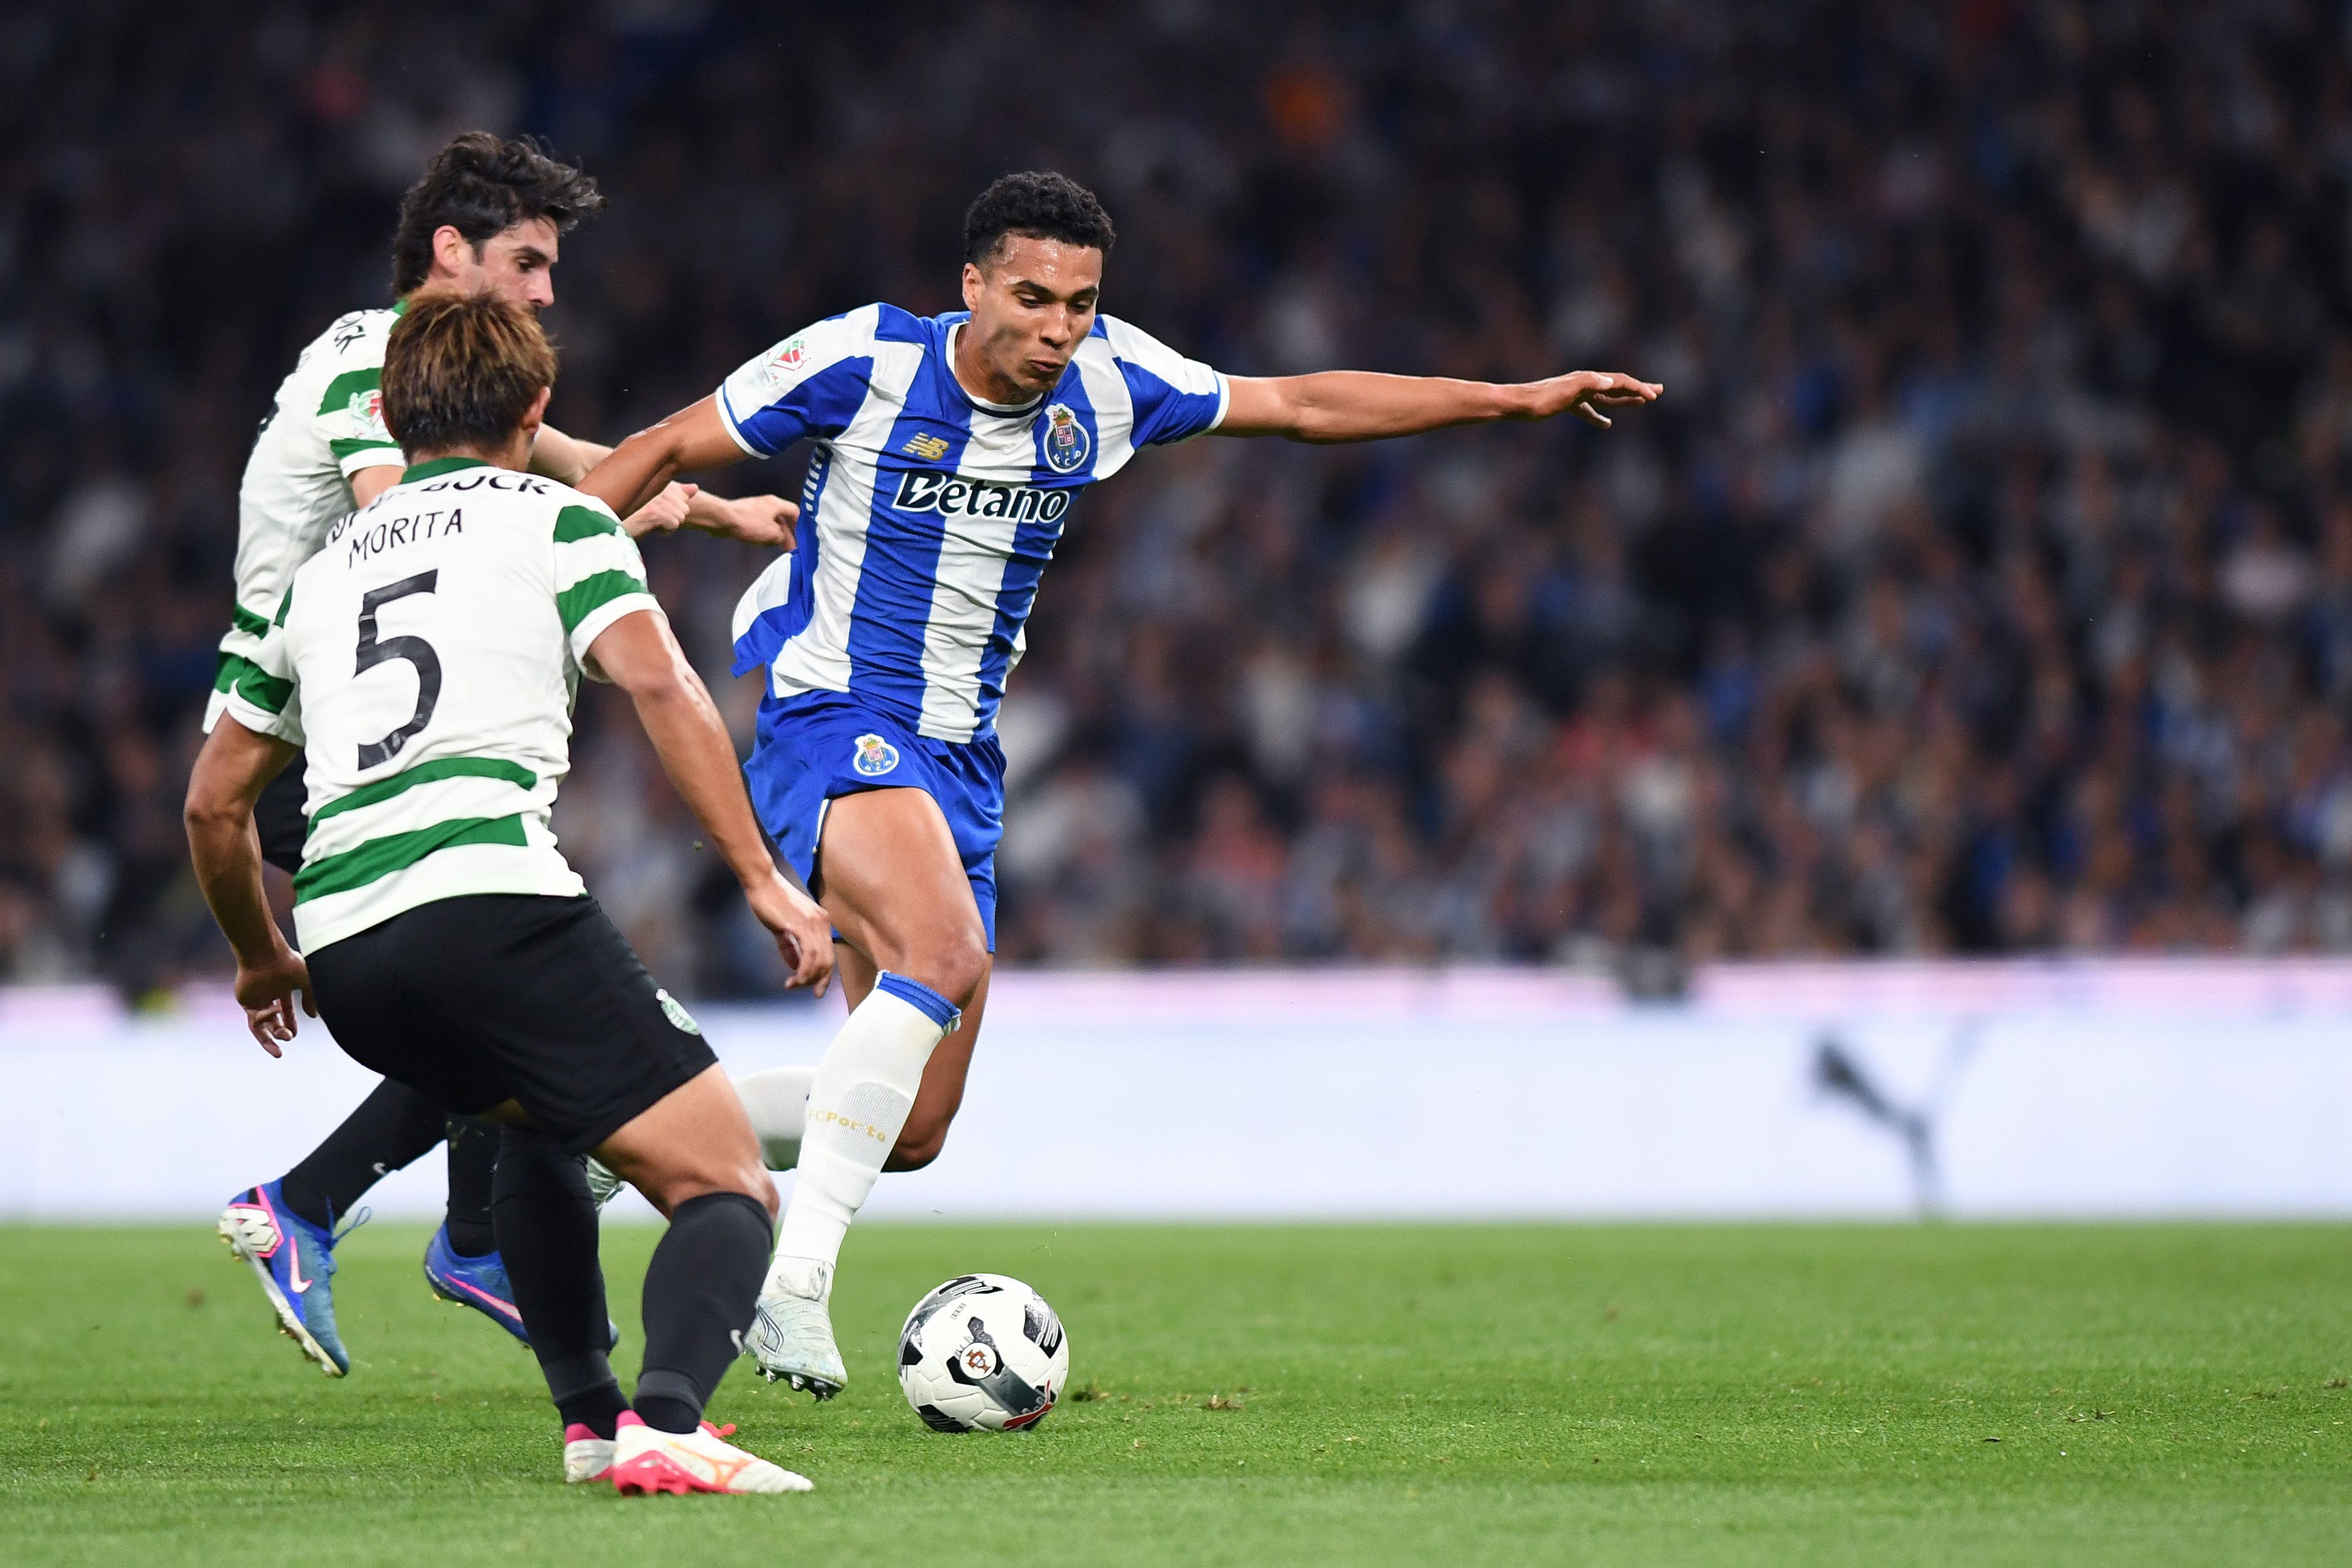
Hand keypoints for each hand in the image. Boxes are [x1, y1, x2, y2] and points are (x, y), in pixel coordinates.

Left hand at [234, 945, 315, 1056]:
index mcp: (282, 988)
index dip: (290, 1023)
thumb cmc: (288, 964)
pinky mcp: (245, 1000)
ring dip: (268, 1038)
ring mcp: (255, 998)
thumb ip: (311, 999)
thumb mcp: (307, 982)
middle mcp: (268, 994)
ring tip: (278, 1051)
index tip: (295, 1033)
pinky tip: (274, 1011)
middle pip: (272, 1020)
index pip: (286, 1010)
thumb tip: (314, 1016)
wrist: (265, 955)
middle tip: (289, 1038)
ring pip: (259, 1024)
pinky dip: (265, 1019)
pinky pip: (255, 1017)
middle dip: (280, 1033)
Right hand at [622, 481, 698, 536]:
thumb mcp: (658, 503)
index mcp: (658, 481)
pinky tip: (650, 528)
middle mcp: (657, 486)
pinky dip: (665, 530)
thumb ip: (678, 493)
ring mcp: (654, 498)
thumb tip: (695, 488)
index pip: (684, 497)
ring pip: (680, 517)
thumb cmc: (635, 516)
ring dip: (667, 525)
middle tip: (653, 518)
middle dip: (672, 518)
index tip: (656, 510)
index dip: (674, 510)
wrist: (614, 527)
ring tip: (649, 522)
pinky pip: (674, 524)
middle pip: (685, 508)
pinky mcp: (652, 511)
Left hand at [690, 493, 797, 549]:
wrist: (723, 519)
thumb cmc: (749, 523)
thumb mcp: (772, 534)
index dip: (800, 525)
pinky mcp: (744, 515)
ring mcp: (754, 508)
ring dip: (773, 534)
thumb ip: (782, 537)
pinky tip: (760, 542)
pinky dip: (762, 533)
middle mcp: (767, 503)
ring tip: (774, 546)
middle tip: (789, 547)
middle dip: (786, 533)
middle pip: (782, 518)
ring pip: (770, 522)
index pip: (795, 512)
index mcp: (776, 504)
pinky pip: (758, 524)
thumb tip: (782, 539)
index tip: (801, 537)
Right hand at [744, 870, 834, 995]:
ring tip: (793, 985)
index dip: (825, 976)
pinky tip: (794, 978)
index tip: (817, 991)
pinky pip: (809, 954)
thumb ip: (790, 947)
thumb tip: (794, 966)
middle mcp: (822, 922)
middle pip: (829, 961)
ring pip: (820, 961)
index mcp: (821, 922)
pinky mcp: (800, 925)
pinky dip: (804, 971)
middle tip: (805, 991)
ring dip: (807, 979)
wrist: (762, 882)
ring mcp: (813, 923)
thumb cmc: (770, 901)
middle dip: (818, 981)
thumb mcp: (784, 927)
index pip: (829, 955)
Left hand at [1519, 370, 1662, 428]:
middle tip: (1660, 391)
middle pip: (1618, 385)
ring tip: (1642, 402)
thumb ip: (1589, 383)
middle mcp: (1585, 383)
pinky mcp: (1567, 405)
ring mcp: (1577, 394)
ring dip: (1625, 400)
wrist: (1518, 404)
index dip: (1638, 388)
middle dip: (1639, 389)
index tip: (1654, 396)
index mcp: (1589, 379)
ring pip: (1607, 397)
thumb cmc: (1541, 398)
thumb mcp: (1567, 391)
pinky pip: (1589, 410)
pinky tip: (1606, 424)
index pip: (1620, 381)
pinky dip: (1599, 416)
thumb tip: (1611, 380)